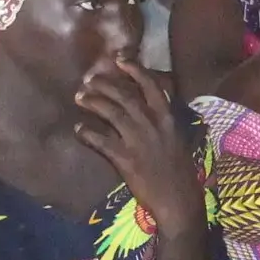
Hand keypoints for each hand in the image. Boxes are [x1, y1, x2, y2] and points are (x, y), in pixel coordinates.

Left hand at [74, 58, 202, 233]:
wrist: (179, 201)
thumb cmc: (181, 172)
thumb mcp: (177, 140)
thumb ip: (164, 122)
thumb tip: (151, 107)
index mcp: (168, 119)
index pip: (151, 86)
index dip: (134, 69)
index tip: (118, 59)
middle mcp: (153, 125)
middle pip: (125, 95)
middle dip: (104, 84)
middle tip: (88, 80)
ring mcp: (139, 141)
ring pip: (112, 113)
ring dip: (93, 102)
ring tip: (79, 97)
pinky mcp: (126, 159)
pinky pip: (102, 141)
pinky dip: (88, 133)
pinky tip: (78, 128)